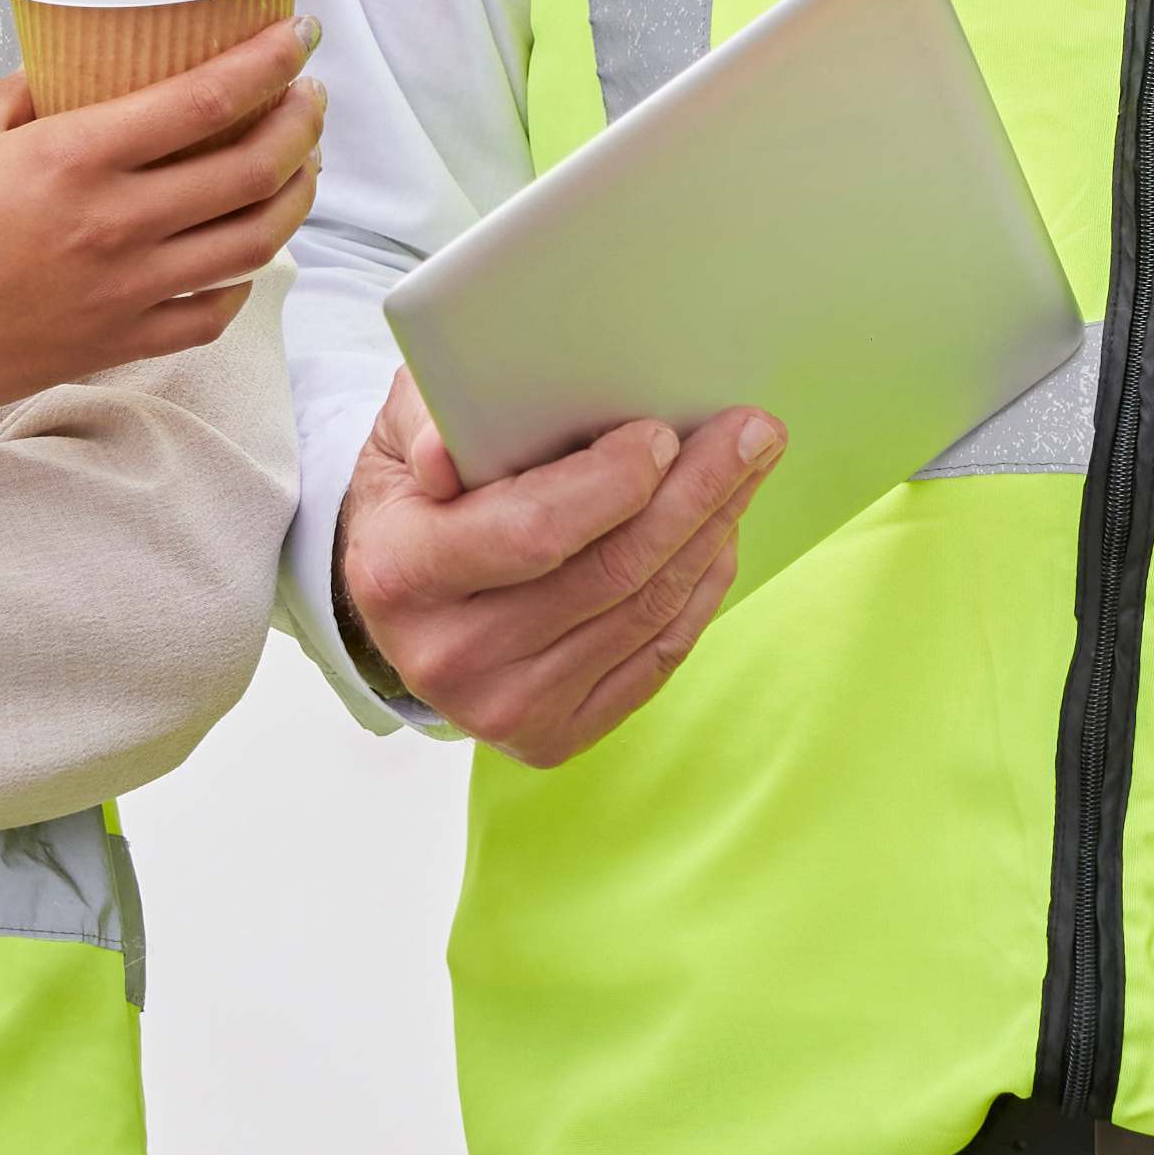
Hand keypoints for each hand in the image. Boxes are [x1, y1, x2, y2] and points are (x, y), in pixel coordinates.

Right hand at [0, 20, 326, 487]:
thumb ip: (27, 95)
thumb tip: (73, 66)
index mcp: (75, 159)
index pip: (210, 99)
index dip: (272, 61)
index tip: (301, 36)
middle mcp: (114, 225)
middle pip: (254, 168)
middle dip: (303, 124)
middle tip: (309, 98)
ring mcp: (122, 292)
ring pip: (253, 243)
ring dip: (292, 198)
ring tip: (298, 166)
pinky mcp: (113, 346)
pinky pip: (209, 315)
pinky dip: (242, 282)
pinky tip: (242, 256)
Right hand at [337, 373, 773, 764]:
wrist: (399, 591)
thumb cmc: (419, 490)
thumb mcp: (404, 431)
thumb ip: (429, 419)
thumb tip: (449, 450)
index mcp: (402, 574)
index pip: (533, 533)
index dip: (612, 484)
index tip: (664, 433)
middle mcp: (449, 658)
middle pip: (611, 573)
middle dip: (697, 494)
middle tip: (753, 431)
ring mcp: (503, 709)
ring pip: (646, 612)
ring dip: (713, 533)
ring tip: (751, 469)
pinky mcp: (552, 734)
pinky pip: (657, 657)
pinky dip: (702, 590)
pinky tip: (722, 534)